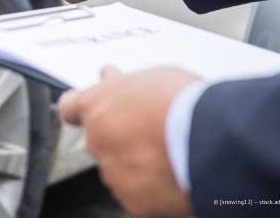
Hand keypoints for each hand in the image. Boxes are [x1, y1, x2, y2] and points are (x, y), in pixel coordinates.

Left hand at [58, 67, 199, 217]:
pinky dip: (152, 187)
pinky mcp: (133, 202)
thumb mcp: (149, 77)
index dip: (79, 109)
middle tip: (148, 130)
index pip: (70, 107)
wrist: (209, 142)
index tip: (87, 110)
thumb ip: (123, 84)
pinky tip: (173, 175)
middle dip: (118, 135)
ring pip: (119, 168)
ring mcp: (113, 174)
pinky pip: (138, 194)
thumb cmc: (183, 104)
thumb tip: (112, 79)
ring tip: (170, 153)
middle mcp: (97, 141)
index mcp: (95, 106)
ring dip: (136, 162)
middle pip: (100, 139)